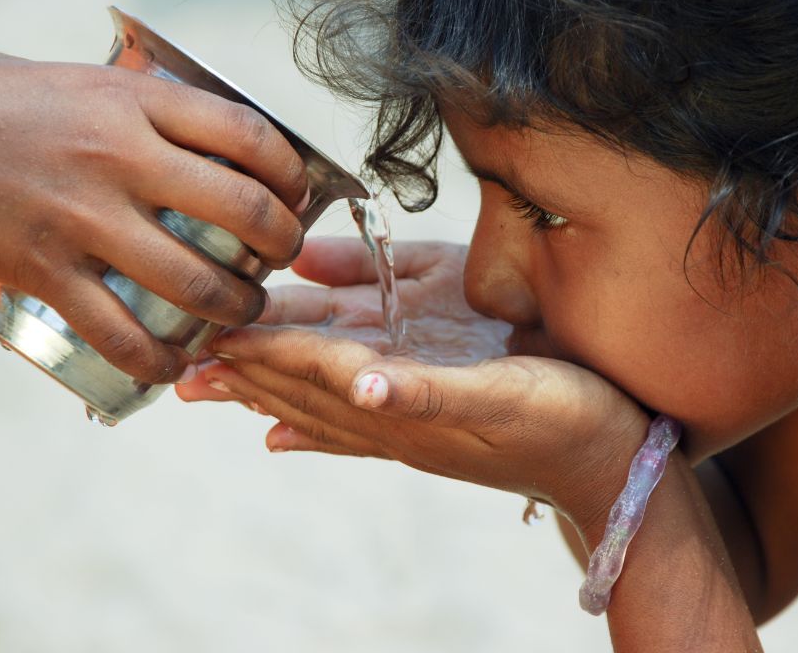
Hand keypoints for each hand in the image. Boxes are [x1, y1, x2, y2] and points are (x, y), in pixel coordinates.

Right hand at [0, 44, 308, 381]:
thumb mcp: (81, 81)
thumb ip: (145, 109)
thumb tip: (207, 136)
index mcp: (136, 103)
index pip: (251, 136)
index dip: (292, 173)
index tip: (295, 195)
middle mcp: (122, 159)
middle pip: (244, 211)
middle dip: (282, 245)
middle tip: (280, 259)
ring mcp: (84, 219)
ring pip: (196, 283)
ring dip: (237, 309)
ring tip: (243, 312)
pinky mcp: (45, 271)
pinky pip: (119, 334)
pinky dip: (158, 360)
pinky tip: (174, 364)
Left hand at [177, 238, 649, 528]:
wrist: (614, 466)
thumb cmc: (569, 422)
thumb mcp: (505, 396)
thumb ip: (429, 392)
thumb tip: (357, 382)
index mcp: (406, 403)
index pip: (314, 367)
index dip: (261, 347)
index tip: (205, 333)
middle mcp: (399, 421)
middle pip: (303, 391)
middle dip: (244, 373)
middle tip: (183, 364)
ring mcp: (414, 430)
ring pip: (322, 408)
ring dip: (267, 394)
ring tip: (219, 390)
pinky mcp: (434, 432)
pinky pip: (356, 429)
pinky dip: (314, 426)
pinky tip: (288, 432)